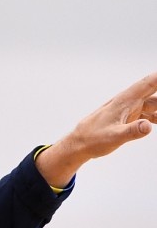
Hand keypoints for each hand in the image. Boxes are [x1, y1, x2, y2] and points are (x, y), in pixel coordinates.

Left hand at [35, 72, 156, 188]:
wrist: (78, 145)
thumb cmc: (92, 139)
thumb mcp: (114, 136)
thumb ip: (132, 131)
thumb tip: (148, 126)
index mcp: (125, 101)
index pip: (149, 83)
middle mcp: (128, 102)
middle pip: (153, 91)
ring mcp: (128, 109)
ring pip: (152, 103)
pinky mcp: (127, 118)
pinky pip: (147, 113)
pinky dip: (155, 116)